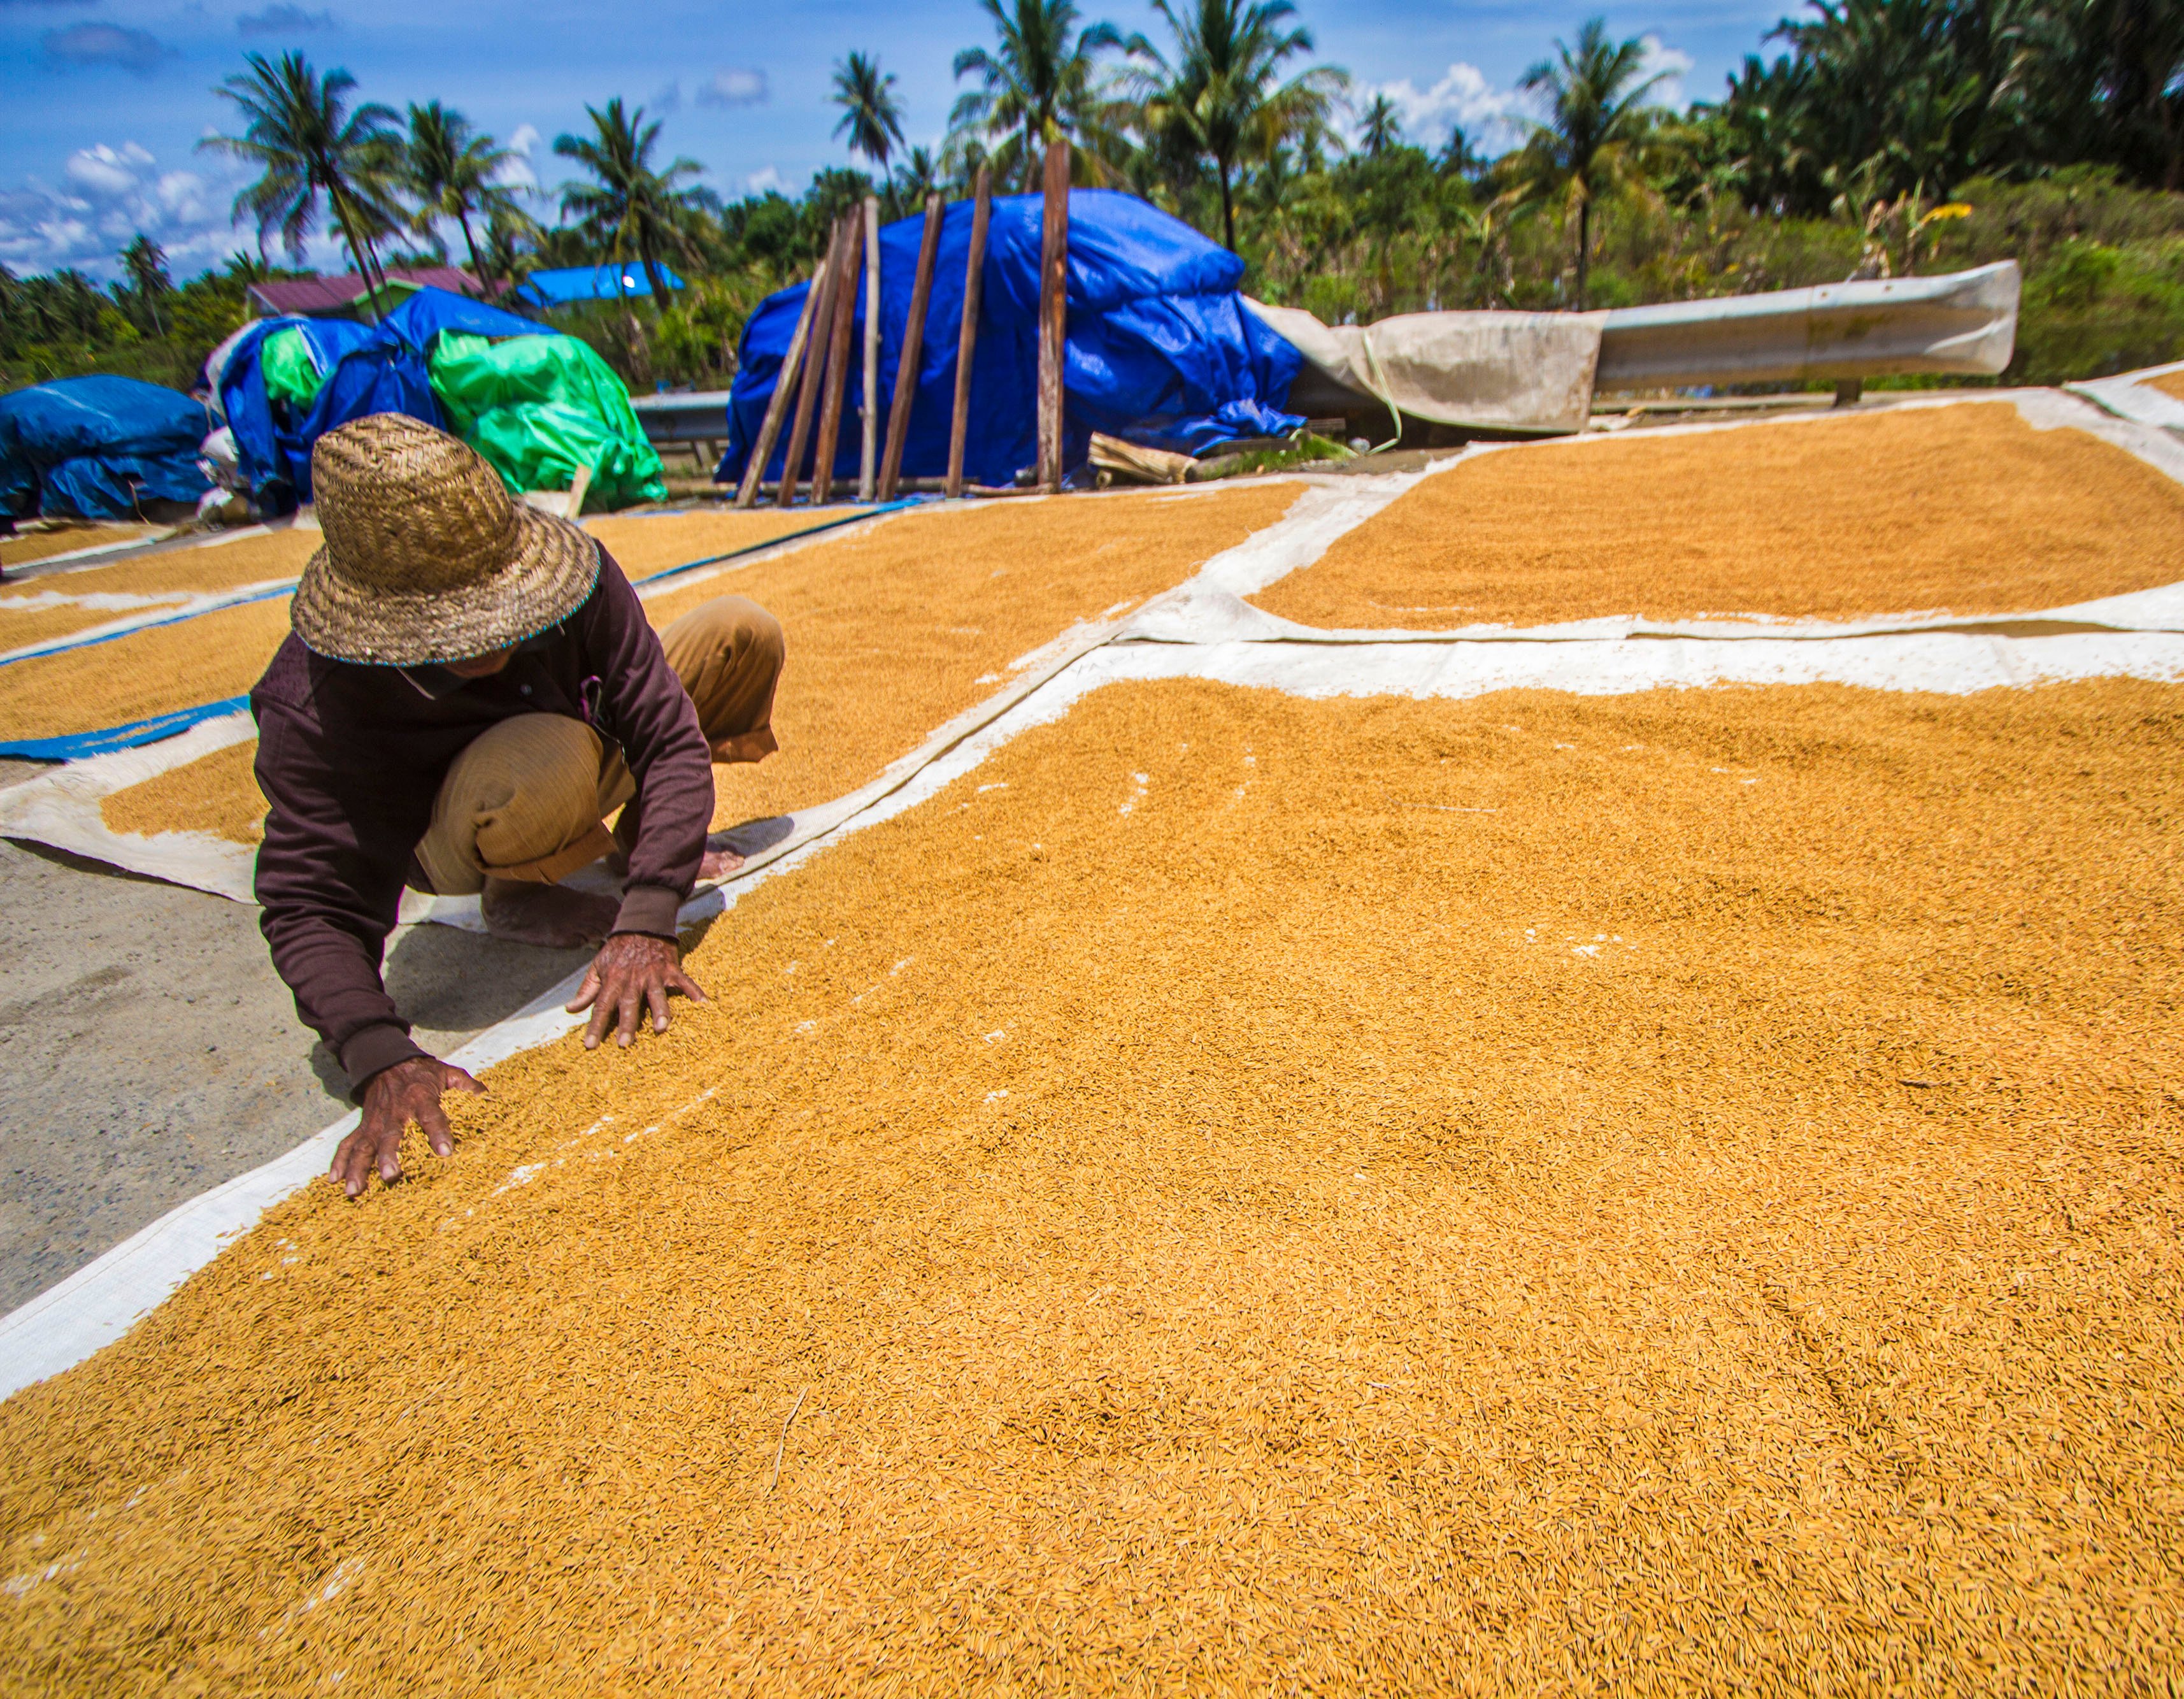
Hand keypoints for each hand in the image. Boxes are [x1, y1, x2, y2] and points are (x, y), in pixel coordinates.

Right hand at [335, 1056, 484, 1197]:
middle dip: (389, 1156)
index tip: (445, 1152)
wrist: (388, 1061)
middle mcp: (395, 1113)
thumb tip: (487, 1096)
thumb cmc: (422, 1073)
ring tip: (354, 1190)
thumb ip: (466, 1085)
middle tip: (391, 1176)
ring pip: (364, 1146)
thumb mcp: (446, 1072)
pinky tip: (334, 1181)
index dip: (438, 1133)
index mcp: (420, 1098)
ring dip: (357, 1168)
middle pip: (391, 1136)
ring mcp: (375, 1122)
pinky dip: (339, 1161)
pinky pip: (348, 1144)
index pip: (431, 1116)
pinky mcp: (363, 1126)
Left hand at [566, 932, 706, 1049]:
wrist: (641, 924)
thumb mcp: (597, 967)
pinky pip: (684, 982)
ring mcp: (653, 974)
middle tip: (624, 1043)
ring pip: (656, 995)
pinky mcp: (671, 969)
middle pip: (629, 1004)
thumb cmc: (617, 950)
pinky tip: (703, 1004)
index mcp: (613, 980)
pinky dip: (694, 992)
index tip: (590, 1045)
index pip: (601, 1007)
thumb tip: (570, 1010)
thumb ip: (586, 990)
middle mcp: (632, 979)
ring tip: (660, 1028)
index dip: (596, 1026)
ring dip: (659, 1011)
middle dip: (627, 1024)